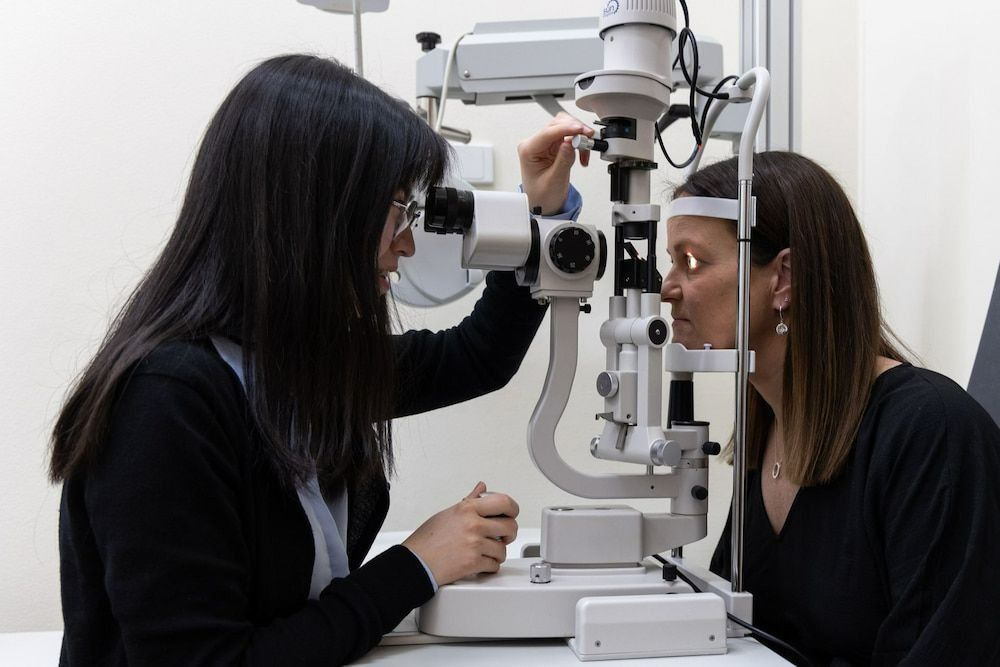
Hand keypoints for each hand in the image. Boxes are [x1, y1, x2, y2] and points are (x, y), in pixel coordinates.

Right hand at [402, 481, 519, 585]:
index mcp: (467, 509)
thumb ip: (470, 501)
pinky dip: (490, 566)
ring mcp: (474, 544)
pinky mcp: (473, 563)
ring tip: (486, 552)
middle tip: (503, 536)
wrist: (415, 562)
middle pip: (510, 526)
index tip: (512, 514)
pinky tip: (481, 563)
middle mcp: (473, 524)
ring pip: (503, 549)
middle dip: (509, 534)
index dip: (513, 509)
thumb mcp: (448, 513)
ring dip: (497, 553)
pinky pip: (494, 565)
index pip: (504, 502)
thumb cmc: (427, 539)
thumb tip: (482, 488)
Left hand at [518, 112, 594, 215]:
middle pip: (557, 124)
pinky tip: (583, 154)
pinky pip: (570, 136)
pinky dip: (580, 142)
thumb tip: (569, 143)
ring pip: (565, 126)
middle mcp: (535, 143)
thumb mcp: (554, 181)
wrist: (543, 203)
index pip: (548, 133)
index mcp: (528, 150)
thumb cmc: (542, 195)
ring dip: (579, 135)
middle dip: (575, 129)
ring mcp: (546, 143)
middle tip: (588, 140)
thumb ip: (563, 161)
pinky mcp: (555, 145)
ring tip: (586, 148)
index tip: (580, 130)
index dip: (566, 129)